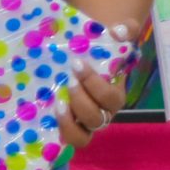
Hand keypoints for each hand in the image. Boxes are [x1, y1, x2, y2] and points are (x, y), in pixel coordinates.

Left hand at [56, 30, 134, 154]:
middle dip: (82, 100)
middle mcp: (100, 113)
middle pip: (98, 118)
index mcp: (112, 95)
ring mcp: (82, 123)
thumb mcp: (111, 37)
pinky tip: (47, 117)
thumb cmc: (95, 51)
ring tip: (58, 103)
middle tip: (68, 81)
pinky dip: (59, 132)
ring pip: (82, 136)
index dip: (95, 84)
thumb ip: (123, 30)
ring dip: (69, 122)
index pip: (110, 97)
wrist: (75, 60)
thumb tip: (120, 31)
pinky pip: (66, 140)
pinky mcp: (65, 128)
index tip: (77, 63)